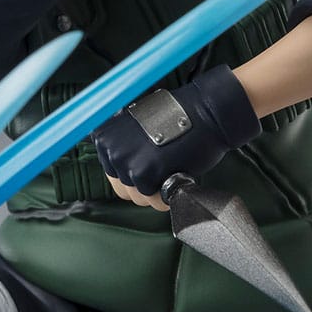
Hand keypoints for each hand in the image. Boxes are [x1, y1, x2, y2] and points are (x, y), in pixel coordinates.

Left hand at [92, 65, 260, 209]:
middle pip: (122, 187)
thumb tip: (121, 167)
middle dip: (145, 183)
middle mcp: (110, 148)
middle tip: (164, 165)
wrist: (207, 112)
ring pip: (138, 196)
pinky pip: (154, 199)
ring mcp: (125, 160)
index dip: (135, 169)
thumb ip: (124, 145)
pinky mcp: (144, 174)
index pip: (111, 170)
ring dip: (157, 190)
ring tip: (172, 167)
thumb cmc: (180, 117)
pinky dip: (168, 193)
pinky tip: (178, 173)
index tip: (150, 159)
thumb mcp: (139, 124)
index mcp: (104, 135)